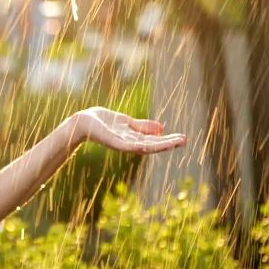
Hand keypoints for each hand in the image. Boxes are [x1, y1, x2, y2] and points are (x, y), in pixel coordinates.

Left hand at [64, 106, 186, 153]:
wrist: (83, 121)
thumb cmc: (103, 122)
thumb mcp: (127, 122)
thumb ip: (142, 126)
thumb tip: (161, 128)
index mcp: (133, 138)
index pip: (154, 141)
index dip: (168, 140)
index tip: (183, 138)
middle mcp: (129, 143)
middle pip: (152, 145)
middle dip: (168, 143)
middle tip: (185, 140)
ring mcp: (121, 143)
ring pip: (143, 146)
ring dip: (159, 145)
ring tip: (174, 142)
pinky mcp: (112, 141)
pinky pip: (127, 145)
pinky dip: (138, 146)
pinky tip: (148, 146)